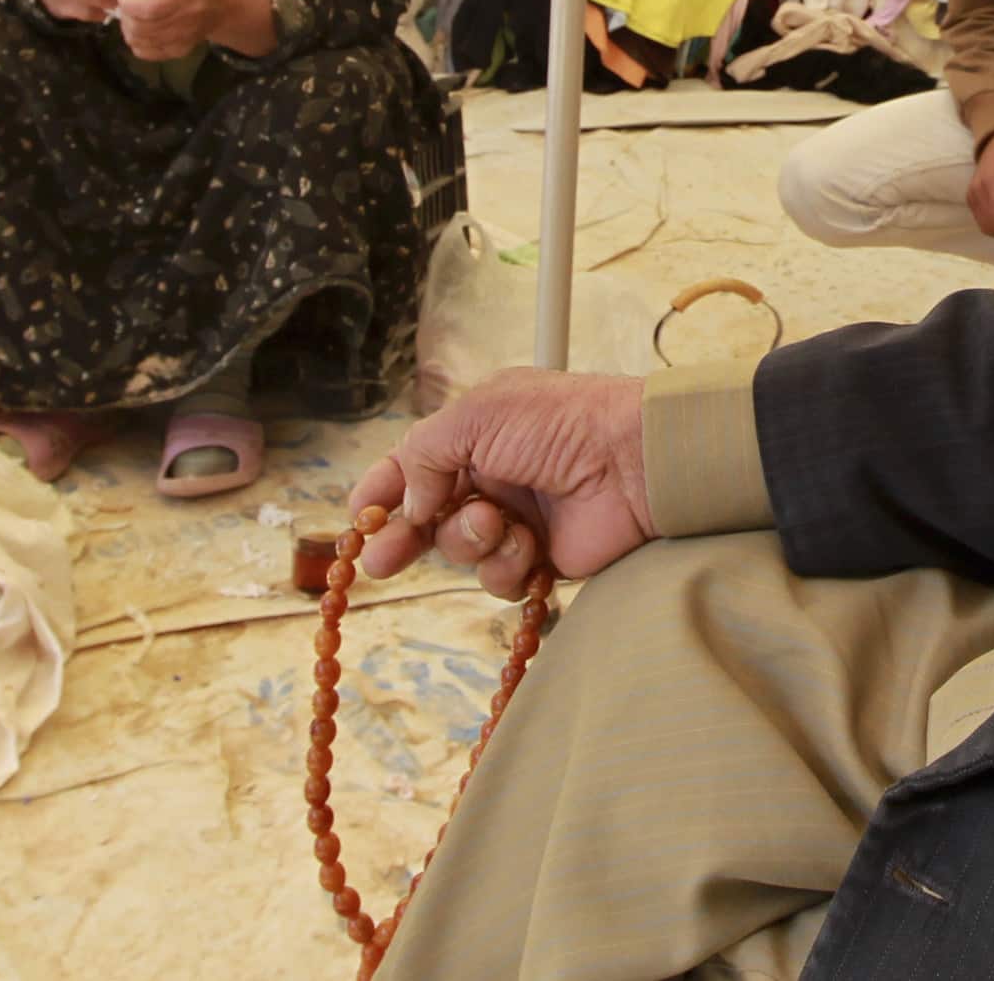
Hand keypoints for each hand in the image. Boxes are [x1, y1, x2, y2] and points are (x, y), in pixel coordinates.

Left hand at [113, 0, 248, 61]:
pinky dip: (136, 41)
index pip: (148, 7)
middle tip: (128, 3)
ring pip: (138, 41)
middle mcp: (184, 21)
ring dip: (128, 27)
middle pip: (140, 27)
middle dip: (125, 14)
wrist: (224, 6)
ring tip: (134, 15)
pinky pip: (144, 52)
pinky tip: (142, 29)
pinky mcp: (177, 52)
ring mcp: (181, 40)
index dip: (128, 2)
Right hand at [350, 369, 655, 597]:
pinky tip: (528, 546)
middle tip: (380, 561)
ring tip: (494, 524)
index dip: (383, 492)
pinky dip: (506, 564)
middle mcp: (492, 475)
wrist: (635, 461)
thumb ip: (424, 454)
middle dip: (402, 538)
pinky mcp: (542, 558)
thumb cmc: (561, 424)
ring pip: (460, 550)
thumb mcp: (478, 415)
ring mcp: (517, 518)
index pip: (414, 464)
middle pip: (427, 517)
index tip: (357, 520)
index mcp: (476, 433)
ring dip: (467, 542)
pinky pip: (500, 577)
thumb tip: (406, 502)